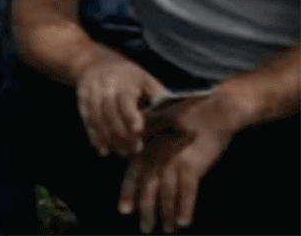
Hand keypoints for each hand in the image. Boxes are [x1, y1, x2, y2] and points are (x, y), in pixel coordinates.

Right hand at [78, 53, 166, 157]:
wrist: (93, 63)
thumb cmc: (128, 75)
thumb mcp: (145, 78)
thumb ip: (156, 94)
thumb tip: (172, 112)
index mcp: (123, 81)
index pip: (125, 99)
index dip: (131, 115)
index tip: (138, 130)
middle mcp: (104, 86)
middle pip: (110, 112)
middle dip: (122, 133)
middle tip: (135, 150)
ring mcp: (90, 93)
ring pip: (97, 118)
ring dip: (108, 138)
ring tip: (120, 153)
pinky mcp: (81, 100)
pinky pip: (86, 120)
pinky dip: (93, 135)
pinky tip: (101, 148)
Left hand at [120, 94, 237, 232]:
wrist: (211, 112)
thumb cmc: (184, 116)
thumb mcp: (157, 125)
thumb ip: (145, 141)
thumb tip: (130, 155)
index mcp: (146, 146)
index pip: (133, 175)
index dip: (128, 193)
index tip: (124, 210)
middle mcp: (156, 156)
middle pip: (148, 189)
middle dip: (146, 210)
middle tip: (144, 228)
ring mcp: (173, 162)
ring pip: (167, 195)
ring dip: (166, 214)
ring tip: (167, 228)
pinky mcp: (193, 166)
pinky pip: (187, 193)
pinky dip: (185, 209)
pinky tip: (183, 222)